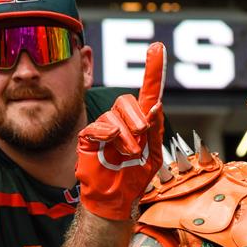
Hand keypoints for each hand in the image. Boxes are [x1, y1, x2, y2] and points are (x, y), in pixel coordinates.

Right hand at [75, 42, 165, 219]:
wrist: (115, 198)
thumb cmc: (133, 177)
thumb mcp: (153, 154)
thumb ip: (155, 130)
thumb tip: (156, 105)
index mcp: (140, 122)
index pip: (147, 90)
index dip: (153, 69)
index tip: (157, 48)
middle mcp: (121, 120)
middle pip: (127, 101)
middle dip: (137, 118)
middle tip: (141, 137)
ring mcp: (103, 127)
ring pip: (114, 116)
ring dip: (126, 134)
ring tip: (128, 152)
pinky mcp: (88, 137)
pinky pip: (97, 126)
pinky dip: (108, 133)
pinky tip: (111, 143)